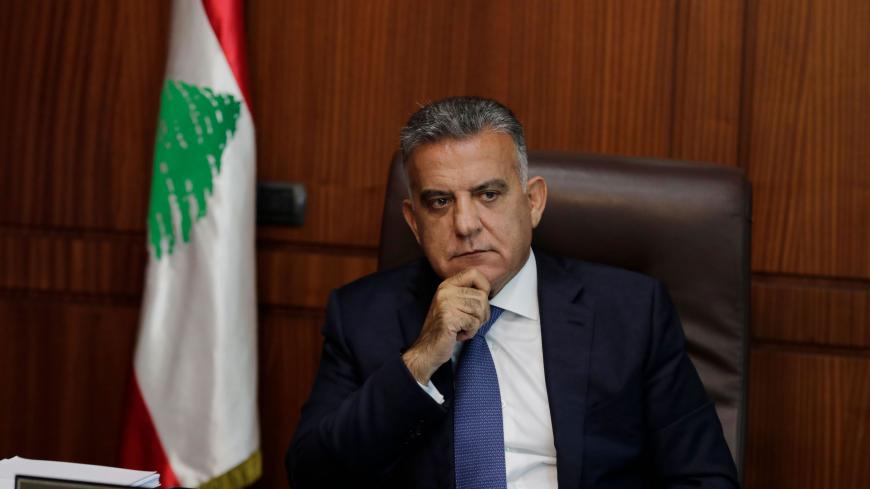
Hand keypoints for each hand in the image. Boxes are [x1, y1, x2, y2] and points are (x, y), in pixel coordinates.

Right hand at [402, 268, 490, 383]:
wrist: (426, 350)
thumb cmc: (444, 330)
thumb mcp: (453, 305)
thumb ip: (467, 295)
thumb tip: (488, 292)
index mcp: (447, 285)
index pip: (474, 273)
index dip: (484, 287)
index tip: (481, 302)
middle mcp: (445, 291)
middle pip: (481, 296)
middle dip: (482, 314)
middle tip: (469, 322)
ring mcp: (446, 303)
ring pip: (480, 309)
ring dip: (475, 324)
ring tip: (462, 328)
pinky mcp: (448, 317)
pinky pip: (473, 323)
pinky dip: (470, 332)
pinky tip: (458, 334)